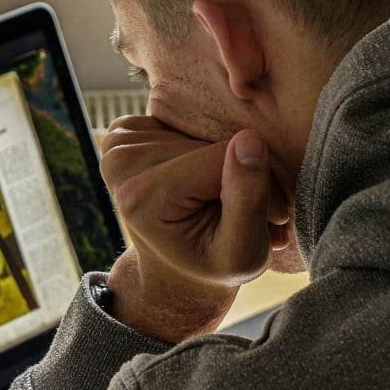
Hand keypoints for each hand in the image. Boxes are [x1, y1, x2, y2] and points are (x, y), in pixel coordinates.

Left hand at [98, 116, 283, 341]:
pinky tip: (199, 176)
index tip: (271, 215)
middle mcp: (120, 163)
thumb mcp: (244, 252)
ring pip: (198, 129)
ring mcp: (117, 145)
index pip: (220, 157)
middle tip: (244, 209)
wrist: (178, 270)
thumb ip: (248, 199)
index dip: (256, 182)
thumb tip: (249, 139)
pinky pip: (182, 120)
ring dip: (220, 158)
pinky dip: (198, 143)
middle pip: (207, 140)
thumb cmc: (216, 265)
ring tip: (221, 198)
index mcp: (141, 197)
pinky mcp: (124, 132)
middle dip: (237, 169)